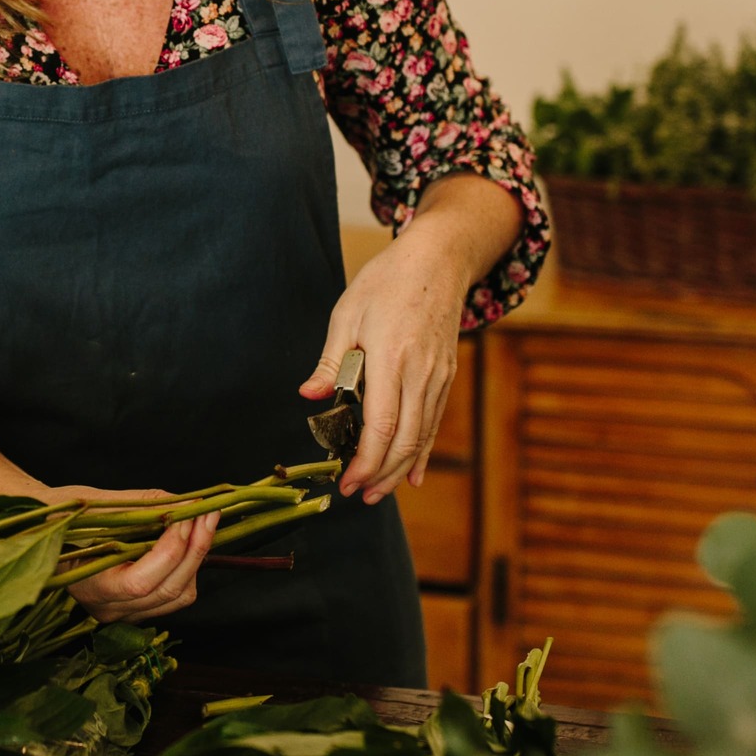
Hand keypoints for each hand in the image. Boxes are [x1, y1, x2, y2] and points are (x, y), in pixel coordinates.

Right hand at [58, 488, 216, 622]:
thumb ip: (138, 506)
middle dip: (195, 548)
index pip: (141, 582)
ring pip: (177, 597)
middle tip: (208, 511)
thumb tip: (182, 503)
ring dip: (196, 559)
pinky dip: (187, 568)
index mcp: (88, 587)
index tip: (187, 512)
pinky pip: (173, 596)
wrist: (36, 531)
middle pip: (168, 590)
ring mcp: (123, 612)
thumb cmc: (56, 514)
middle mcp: (107, 608)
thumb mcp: (91, 504)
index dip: (170, 548)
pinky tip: (187, 541)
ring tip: (201, 523)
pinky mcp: (135, 607)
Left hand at [300, 227, 468, 504]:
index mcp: (391, 358)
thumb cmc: (387, 282)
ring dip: (400, 469)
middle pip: (405, 441)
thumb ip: (331, 363)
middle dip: (381, 475)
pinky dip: (423, 452)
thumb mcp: (347, 315)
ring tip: (377, 492)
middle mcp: (420, 374)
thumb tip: (309, 397)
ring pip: (423, 437)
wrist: (438, 260)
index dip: (365, 461)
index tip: (347, 481)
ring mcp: (438, 377)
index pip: (382, 426)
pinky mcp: (446, 376)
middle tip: (358, 496)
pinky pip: (434, 422)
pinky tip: (411, 474)